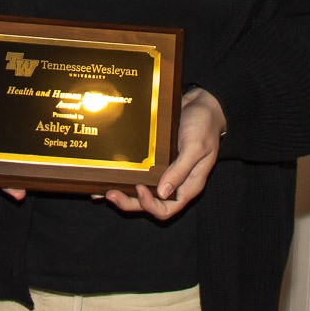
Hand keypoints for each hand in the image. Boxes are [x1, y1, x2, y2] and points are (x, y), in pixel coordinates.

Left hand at [105, 86, 225, 218]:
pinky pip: (139, 174)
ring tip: (105, 190)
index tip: (140, 188)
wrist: (201, 102)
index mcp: (188, 185)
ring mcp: (164, 172)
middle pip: (150, 204)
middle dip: (129, 202)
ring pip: (142, 192)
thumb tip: (163, 193)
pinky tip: (109, 177)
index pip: (168, 208)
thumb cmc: (204, 124)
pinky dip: (125, 178)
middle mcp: (175, 183)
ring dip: (124, 194)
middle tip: (111, 194)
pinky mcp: (156, 161)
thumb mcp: (196, 147)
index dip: (151, 204)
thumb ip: (181, 170)